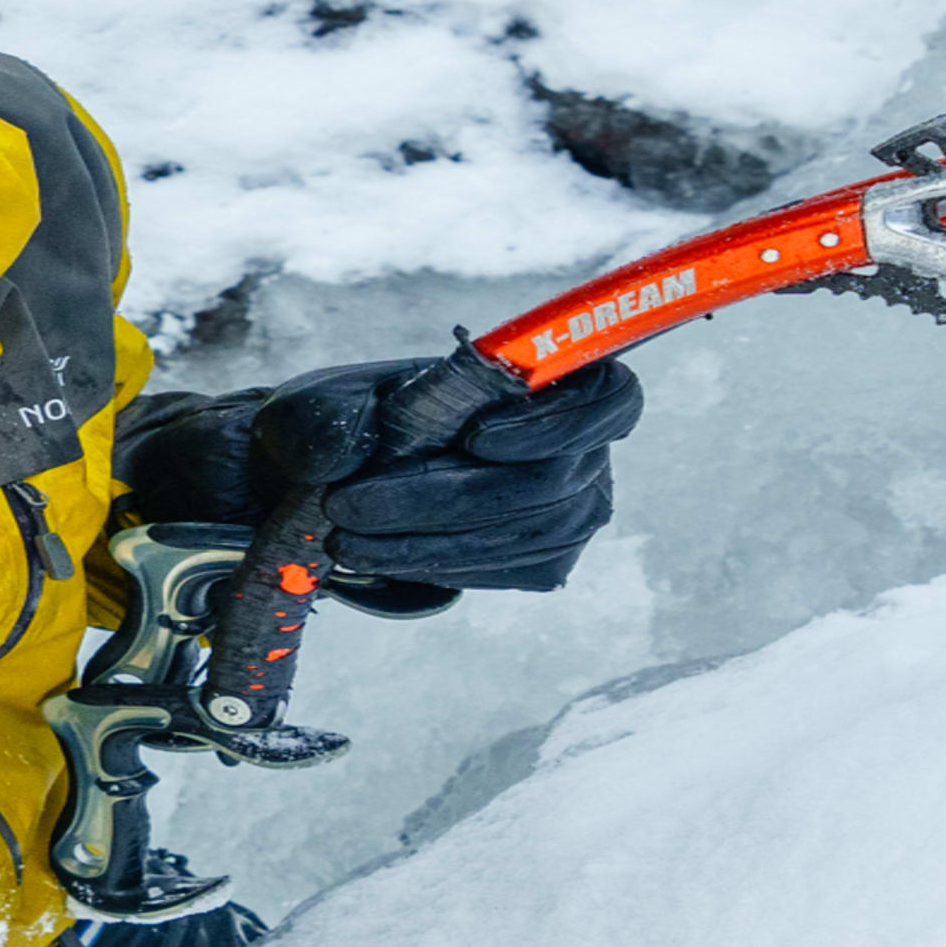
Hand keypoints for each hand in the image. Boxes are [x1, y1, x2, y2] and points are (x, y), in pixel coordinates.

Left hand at [252, 353, 642, 598]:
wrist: (347, 471)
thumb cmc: (359, 418)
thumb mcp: (334, 398)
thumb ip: (341, 412)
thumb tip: (345, 448)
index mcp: (561, 378)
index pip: (610, 398)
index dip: (556, 421)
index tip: (477, 437)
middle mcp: (586, 447)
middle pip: (545, 481)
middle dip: (438, 498)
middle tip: (349, 507)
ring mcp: (574, 510)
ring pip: (518, 533)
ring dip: (424, 542)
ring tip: (345, 541)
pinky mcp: (545, 560)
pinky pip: (502, 568)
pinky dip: (438, 564)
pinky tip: (383, 558)